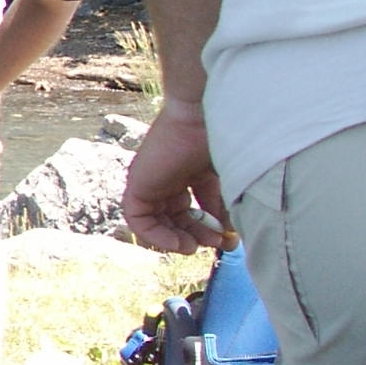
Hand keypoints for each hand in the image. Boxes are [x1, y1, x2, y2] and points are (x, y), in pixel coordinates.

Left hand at [122, 104, 226, 251]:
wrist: (205, 117)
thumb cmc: (222, 140)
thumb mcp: (225, 180)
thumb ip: (223, 207)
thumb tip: (228, 236)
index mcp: (187, 173)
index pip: (191, 209)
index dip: (208, 227)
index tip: (227, 239)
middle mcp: (166, 178)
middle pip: (174, 218)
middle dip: (195, 235)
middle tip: (214, 245)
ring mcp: (150, 180)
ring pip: (155, 221)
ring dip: (175, 239)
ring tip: (194, 247)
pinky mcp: (136, 184)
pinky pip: (137, 219)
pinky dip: (155, 235)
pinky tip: (178, 242)